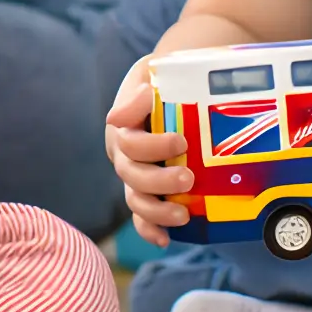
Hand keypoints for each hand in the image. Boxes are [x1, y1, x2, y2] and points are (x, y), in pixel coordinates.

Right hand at [104, 54, 192, 247]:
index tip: (181, 141)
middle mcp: (126, 156)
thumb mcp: (149, 72)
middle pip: (131, 176)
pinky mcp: (151, 192)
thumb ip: (138, 90)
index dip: (152, 146)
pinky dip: (150, 230)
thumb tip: (126, 111)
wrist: (177, 86)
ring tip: (183, 213)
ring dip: (156, 211)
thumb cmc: (163, 79)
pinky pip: (143, 218)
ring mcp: (137, 177)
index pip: (128, 142)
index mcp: (123, 128)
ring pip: (136, 200)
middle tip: (188, 178)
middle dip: (158, 182)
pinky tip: (165, 239)